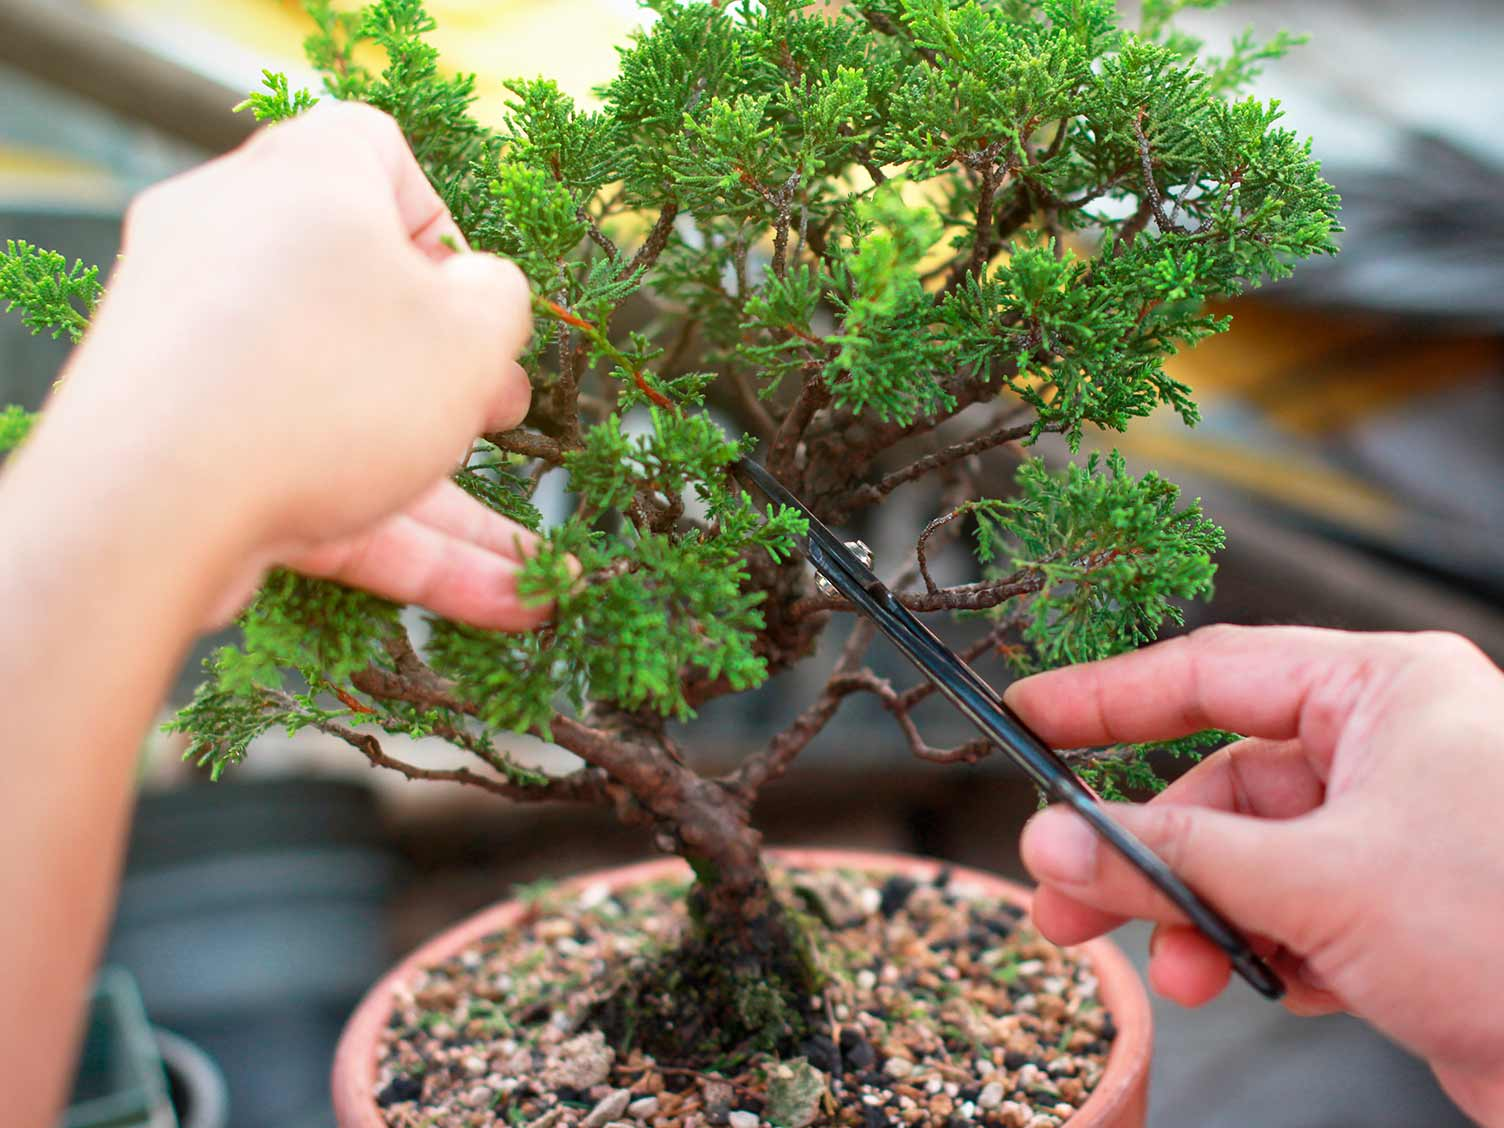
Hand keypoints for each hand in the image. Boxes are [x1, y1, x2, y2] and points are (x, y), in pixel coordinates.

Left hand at [40, 102, 544, 629]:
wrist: (150, 508)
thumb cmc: (330, 384)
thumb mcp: (472, 330)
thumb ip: (502, 300)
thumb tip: (484, 295)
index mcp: (305, 181)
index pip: (380, 156)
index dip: (444, 225)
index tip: (474, 299)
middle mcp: (239, 249)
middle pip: (369, 307)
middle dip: (458, 384)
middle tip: (504, 421)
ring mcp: (203, 353)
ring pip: (350, 419)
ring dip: (451, 502)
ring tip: (533, 574)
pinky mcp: (186, 448)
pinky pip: (311, 479)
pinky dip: (396, 536)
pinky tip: (493, 604)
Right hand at [1005, 626, 1503, 1122]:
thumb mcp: (1318, 881)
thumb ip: (1172, 854)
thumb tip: (1058, 841)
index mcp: (1383, 691)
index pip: (1212, 672)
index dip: (1109, 698)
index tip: (1032, 719)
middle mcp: (1387, 749)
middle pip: (1219, 780)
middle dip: (1145, 847)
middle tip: (1064, 889)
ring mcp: (1393, 831)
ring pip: (1248, 854)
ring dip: (1198, 912)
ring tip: (1171, 966)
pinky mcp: (1398, 908)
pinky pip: (1287, 908)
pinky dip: (1254, 945)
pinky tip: (1253, 979)